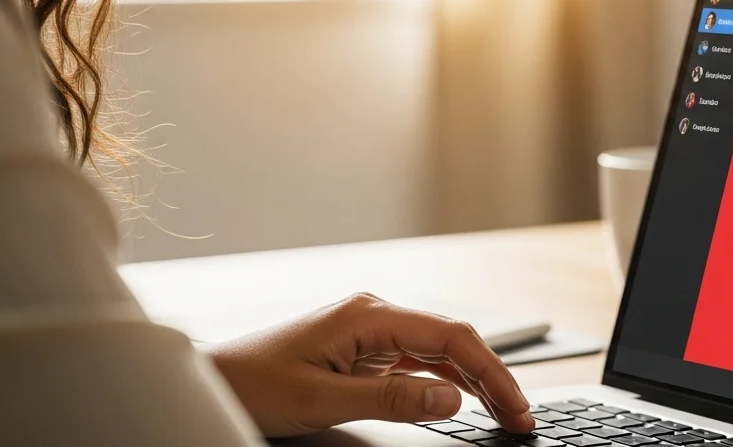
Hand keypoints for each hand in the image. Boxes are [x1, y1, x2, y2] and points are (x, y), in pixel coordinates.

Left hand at [205, 293, 535, 437]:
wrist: (211, 379)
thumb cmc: (252, 382)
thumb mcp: (322, 399)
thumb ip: (391, 399)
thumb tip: (451, 400)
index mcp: (369, 315)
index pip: (450, 336)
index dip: (491, 371)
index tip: (515, 405)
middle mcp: (376, 315)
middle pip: (453, 341)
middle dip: (493, 378)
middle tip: (521, 418)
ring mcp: (371, 332)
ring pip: (441, 352)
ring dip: (474, 381)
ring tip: (504, 413)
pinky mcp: (364, 351)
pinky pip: (419, 363)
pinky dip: (447, 382)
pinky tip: (465, 400)